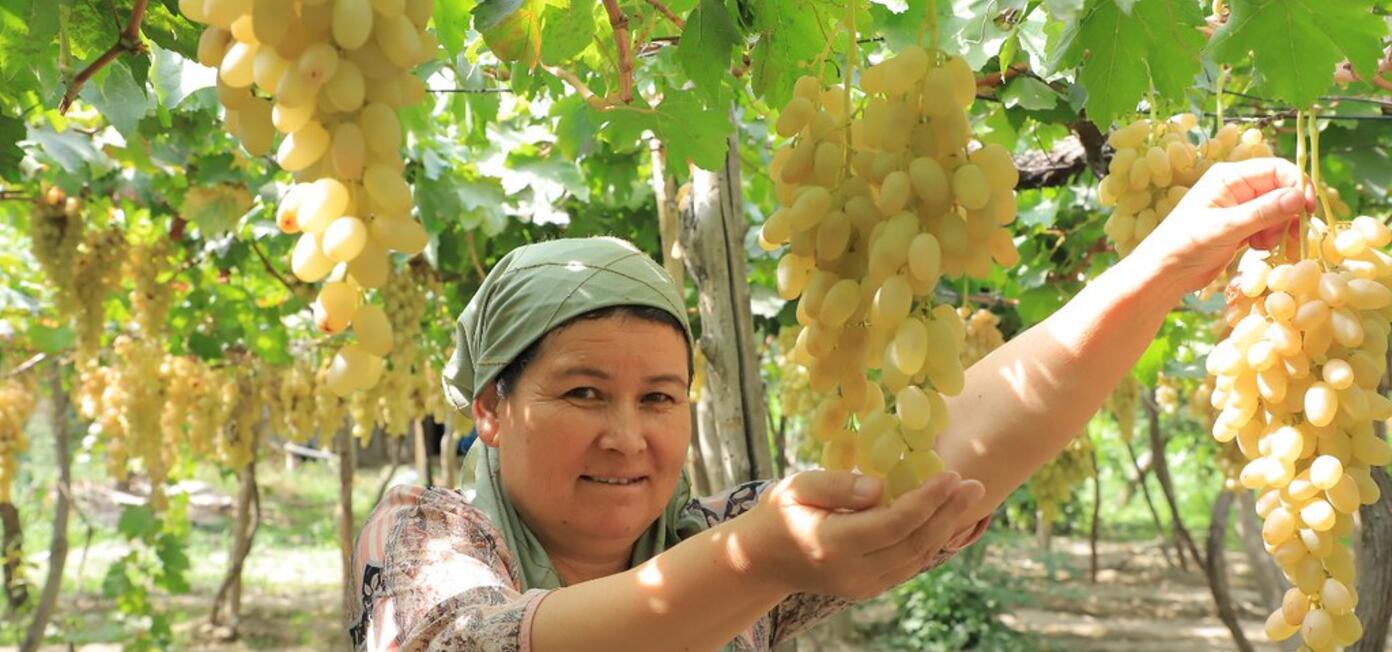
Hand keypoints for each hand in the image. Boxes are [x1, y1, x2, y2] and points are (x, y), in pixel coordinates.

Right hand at [731, 470, 983, 599]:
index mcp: (832, 544)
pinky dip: (931, 540)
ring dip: (947, 527)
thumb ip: (838, 486)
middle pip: (913, 544)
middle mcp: (853, 572)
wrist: (762, 561)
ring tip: (969, 497)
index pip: (893, 524)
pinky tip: (946, 517)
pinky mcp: (869, 588)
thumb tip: (881, 487)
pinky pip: (909, 564)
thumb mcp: (797, 487)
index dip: (927, 500)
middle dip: (949, 513)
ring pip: (917, 558)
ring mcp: (862, 585)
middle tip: (975, 484)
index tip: (951, 475)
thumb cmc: (779, 513)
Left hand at [1131, 157, 1317, 293]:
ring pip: (1278, 210)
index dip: (1297, 185)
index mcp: (1229, 178)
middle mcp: (1236, 188)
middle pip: (1282, 190)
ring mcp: (1239, 208)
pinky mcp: (1241, 227)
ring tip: (1263, 244)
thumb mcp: (1226, 227)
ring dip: (1280, 228)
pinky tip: (1256, 249)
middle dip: (1290, 212)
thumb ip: (1263, 212)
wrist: (1164, 273)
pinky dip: (1271, 237)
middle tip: (1291, 235)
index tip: (1307, 210)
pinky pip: (1269, 226)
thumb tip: (1298, 197)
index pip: (1277, 169)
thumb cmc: (1186, 245)